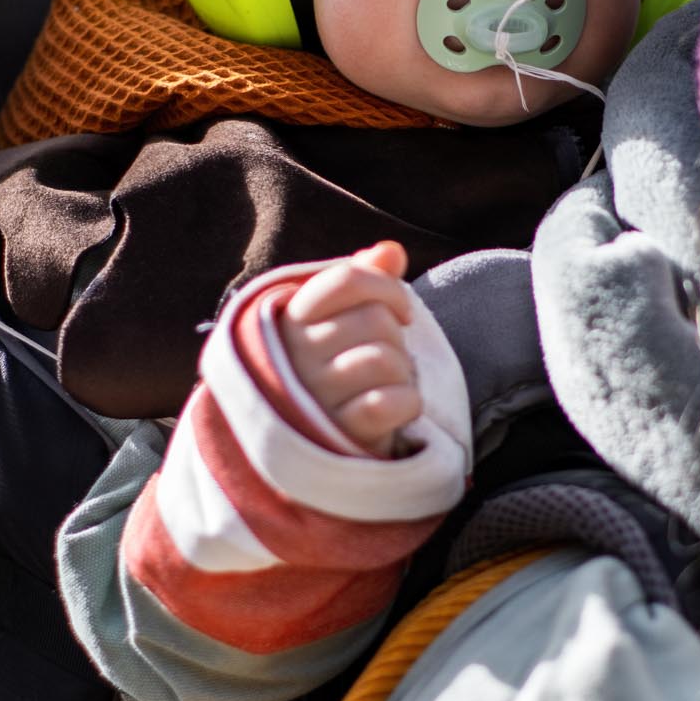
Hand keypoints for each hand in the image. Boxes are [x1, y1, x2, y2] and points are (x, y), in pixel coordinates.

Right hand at [278, 240, 420, 457]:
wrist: (318, 449)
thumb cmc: (336, 375)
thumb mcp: (341, 324)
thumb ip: (364, 282)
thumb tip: (390, 251)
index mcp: (291, 318)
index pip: (347, 278)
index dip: (387, 288)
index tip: (400, 311)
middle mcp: (296, 355)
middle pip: (376, 319)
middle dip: (397, 338)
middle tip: (386, 360)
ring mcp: (314, 395)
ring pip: (385, 359)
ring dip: (403, 373)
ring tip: (387, 386)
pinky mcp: (337, 433)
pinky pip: (389, 403)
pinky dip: (408, 404)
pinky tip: (399, 410)